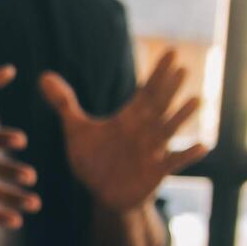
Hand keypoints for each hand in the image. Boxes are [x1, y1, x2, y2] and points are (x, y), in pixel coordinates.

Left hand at [42, 50, 208, 212]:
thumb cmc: (95, 159)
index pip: (147, 90)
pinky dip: (187, 154)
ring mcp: (152, 151)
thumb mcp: (77, 130)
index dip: (158, 73)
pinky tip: (203, 145)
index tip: (171, 51)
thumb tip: (43, 76)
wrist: (102, 194)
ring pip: (169, 131)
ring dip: (181, 117)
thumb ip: (64, 103)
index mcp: (129, 119)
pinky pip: (174, 162)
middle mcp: (145, 131)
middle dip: (170, 89)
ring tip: (196, 101)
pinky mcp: (155, 172)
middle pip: (159, 106)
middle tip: (182, 68)